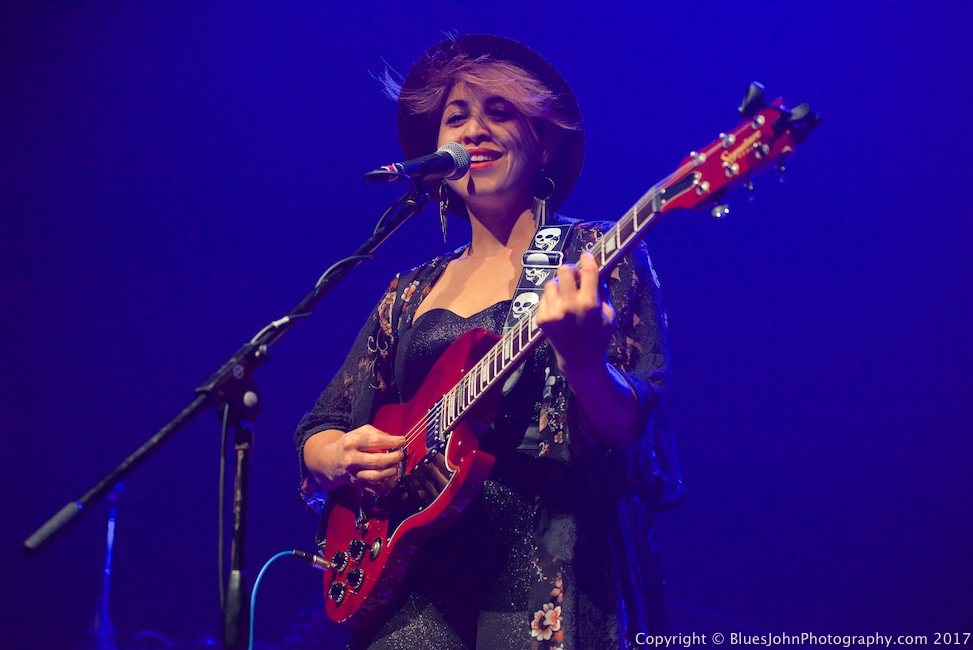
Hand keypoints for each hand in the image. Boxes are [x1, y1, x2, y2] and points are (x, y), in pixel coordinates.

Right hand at [304, 426, 405, 494]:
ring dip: (391, 471)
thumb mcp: (359, 432)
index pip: (374, 442)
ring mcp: (354, 475)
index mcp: (351, 443)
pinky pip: (376, 490)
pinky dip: (388, 486)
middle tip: (400, 454)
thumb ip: (376, 433)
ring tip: (396, 465)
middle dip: (393, 458)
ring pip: (376, 476)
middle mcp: (351, 460)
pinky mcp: (358, 486)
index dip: (392, 442)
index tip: (402, 441)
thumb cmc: (349, 445)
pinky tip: (392, 477)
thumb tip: (394, 440)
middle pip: (376, 461)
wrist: (332, 461)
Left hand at [536, 251, 615, 377]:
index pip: (588, 270)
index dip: (588, 258)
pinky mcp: (542, 318)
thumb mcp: (610, 314)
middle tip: (575, 276)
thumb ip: (603, 290)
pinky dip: (552, 299)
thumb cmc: (599, 336)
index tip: (587, 255)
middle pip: (564, 269)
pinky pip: (544, 297)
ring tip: (567, 297)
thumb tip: (598, 268)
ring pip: (552, 283)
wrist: (580, 360)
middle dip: (570, 271)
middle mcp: (569, 306)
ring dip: (560, 286)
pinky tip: (560, 310)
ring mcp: (553, 312)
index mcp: (590, 303)